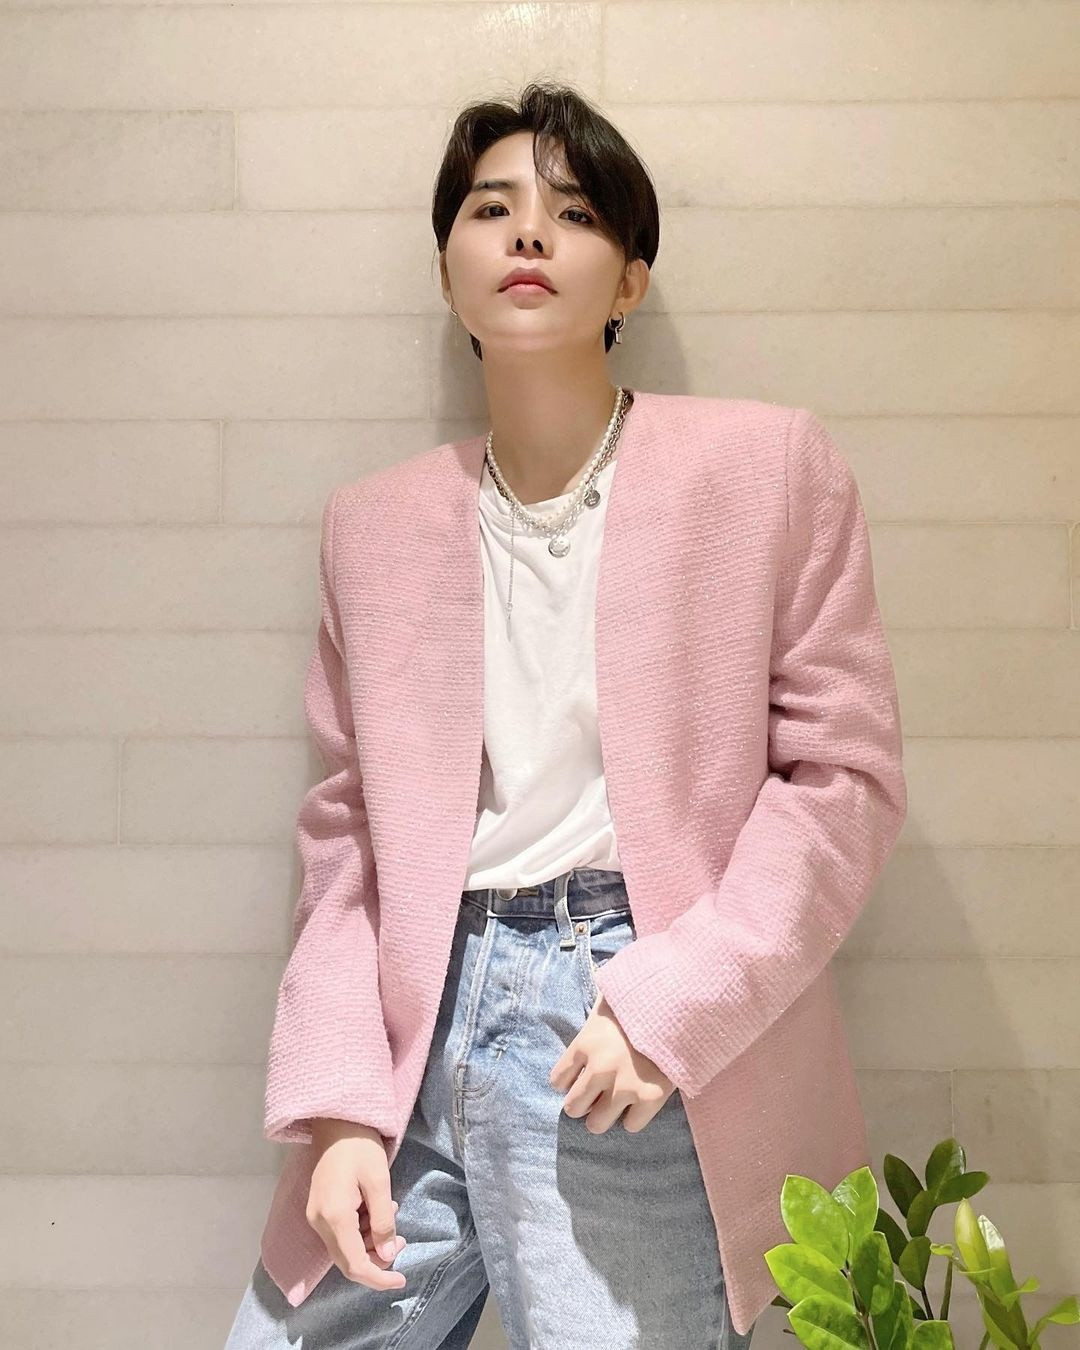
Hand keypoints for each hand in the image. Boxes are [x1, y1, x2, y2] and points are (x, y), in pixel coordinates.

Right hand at [306, 1119, 407, 1289]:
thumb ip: (383, 1221)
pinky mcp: (319, 1209)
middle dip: (377, 1258)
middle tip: (401, 1240)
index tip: (401, 1280)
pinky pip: (340, 1233)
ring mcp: (316, 1216)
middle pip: (348, 1261)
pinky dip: (361, 1230)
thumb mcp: (379, 1181)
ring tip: (390, 1212)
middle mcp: (319, 1222)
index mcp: (334, 1217)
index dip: (378, 1278)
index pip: (355, 1265)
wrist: (336, 1121)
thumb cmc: (360, 1146)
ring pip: (345, 1248)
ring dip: (370, 1241)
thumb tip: (387, 1256)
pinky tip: (376, 1209)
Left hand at [548, 992, 675, 1133]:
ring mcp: (624, 1086)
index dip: (568, 1082)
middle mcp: (599, 1069)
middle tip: (596, 1096)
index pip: (558, 1080)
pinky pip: (632, 1125)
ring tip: (615, 1105)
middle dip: (583, 1104)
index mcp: (585, 1044)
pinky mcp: (650, 1098)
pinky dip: (634, 1117)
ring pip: (597, 1124)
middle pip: (573, 1107)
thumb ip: (593, 1020)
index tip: (579, 1079)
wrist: (680, 1004)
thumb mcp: (607, 1003)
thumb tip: (586, 1016)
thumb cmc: (641, 999)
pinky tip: (639, 1102)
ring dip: (604, 1115)